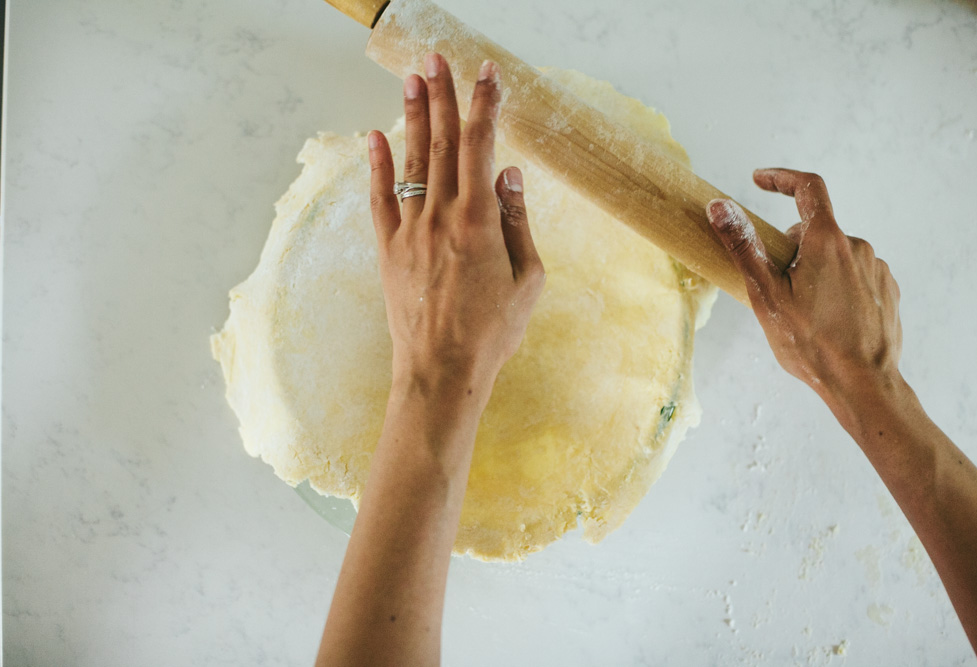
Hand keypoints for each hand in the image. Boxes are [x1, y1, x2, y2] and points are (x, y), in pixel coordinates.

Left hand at [367, 53, 545, 393]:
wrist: (441, 370)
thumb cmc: (493, 332)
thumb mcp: (528, 279)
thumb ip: (518, 222)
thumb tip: (510, 173)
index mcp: (479, 221)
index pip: (482, 146)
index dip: (485, 104)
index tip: (487, 72)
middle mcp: (441, 216)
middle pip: (442, 142)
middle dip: (443, 95)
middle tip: (438, 57)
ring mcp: (410, 231)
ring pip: (412, 161)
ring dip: (413, 116)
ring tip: (412, 77)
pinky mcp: (389, 250)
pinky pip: (381, 198)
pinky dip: (378, 165)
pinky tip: (376, 135)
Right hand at [706, 168, 902, 399]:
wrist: (863, 384)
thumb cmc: (812, 344)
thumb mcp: (765, 295)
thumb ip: (743, 246)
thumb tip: (719, 207)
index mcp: (827, 241)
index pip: (807, 188)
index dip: (781, 178)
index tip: (759, 180)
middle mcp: (857, 247)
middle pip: (814, 232)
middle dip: (791, 250)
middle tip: (775, 289)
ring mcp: (876, 269)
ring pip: (834, 257)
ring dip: (814, 272)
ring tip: (802, 313)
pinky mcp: (886, 290)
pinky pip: (854, 276)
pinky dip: (835, 288)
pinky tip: (827, 320)